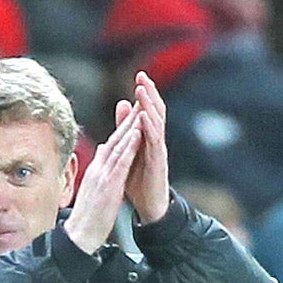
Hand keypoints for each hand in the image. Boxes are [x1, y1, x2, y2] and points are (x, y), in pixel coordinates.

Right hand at [62, 102, 143, 255]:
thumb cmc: (87, 217)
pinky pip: (121, 162)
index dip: (123, 127)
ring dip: (131, 126)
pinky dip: (129, 146)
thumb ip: (99, 168)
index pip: (111, 144)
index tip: (134, 111)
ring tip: (141, 109)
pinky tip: (137, 133)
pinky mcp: (109, 186)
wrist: (79, 236)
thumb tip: (102, 151)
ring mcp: (103, 176)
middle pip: (115, 139)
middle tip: (140, 100)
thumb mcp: (93, 188)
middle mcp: (98, 169)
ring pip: (119, 146)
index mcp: (96, 170)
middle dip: (129, 119)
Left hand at [121, 72, 169, 225]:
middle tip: (142, 76)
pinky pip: (155, 141)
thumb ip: (127, 130)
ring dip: (149, 105)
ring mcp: (158, 151)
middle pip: (155, 111)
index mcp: (148, 138)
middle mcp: (156, 141)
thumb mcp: (130, 152)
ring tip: (143, 89)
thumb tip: (123, 105)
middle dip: (150, 93)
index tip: (139, 76)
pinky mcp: (158, 162)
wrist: (149, 207)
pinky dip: (149, 127)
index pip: (148, 111)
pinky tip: (144, 116)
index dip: (145, 94)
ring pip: (156, 123)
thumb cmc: (139, 181)